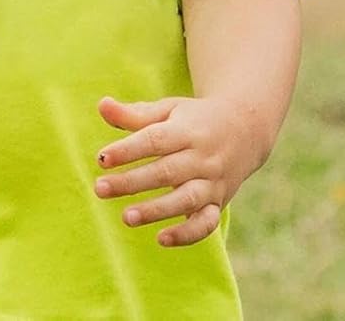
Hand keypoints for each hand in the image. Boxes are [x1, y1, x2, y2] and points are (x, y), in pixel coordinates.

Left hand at [92, 94, 260, 247]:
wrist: (244, 129)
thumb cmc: (194, 119)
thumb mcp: (168, 109)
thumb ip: (134, 113)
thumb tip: (102, 106)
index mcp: (186, 130)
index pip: (154, 140)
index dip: (127, 150)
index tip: (101, 159)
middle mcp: (202, 157)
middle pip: (166, 172)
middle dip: (132, 183)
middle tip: (100, 189)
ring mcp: (213, 182)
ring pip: (186, 199)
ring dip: (156, 211)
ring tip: (126, 217)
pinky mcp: (219, 203)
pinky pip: (207, 223)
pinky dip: (187, 234)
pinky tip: (161, 239)